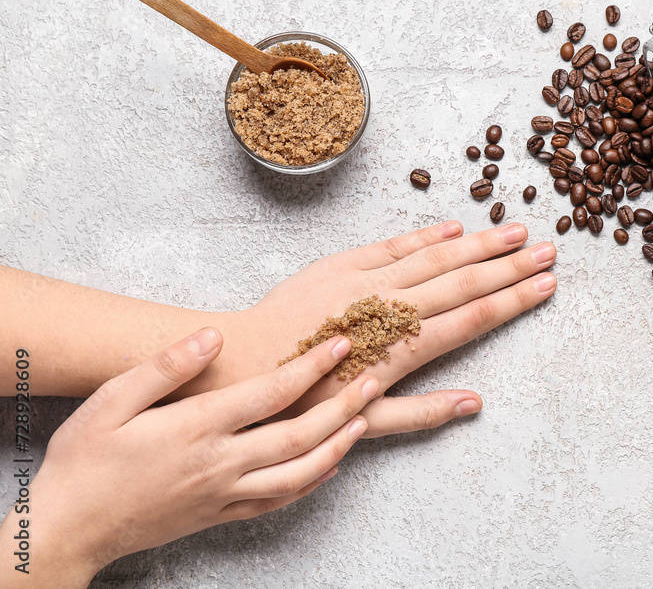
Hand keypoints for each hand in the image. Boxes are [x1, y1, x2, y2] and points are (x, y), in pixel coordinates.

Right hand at [0, 328, 380, 586]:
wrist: (69, 528)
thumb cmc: (84, 460)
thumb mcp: (111, 401)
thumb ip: (166, 366)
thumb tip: (214, 336)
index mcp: (197, 428)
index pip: (271, 392)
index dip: (311, 366)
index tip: (341, 344)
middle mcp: (220, 463)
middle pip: (299, 434)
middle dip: (342, 404)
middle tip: (373, 378)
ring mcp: (224, 493)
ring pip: (299, 472)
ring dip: (338, 445)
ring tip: (364, 419)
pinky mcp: (221, 515)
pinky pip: (278, 501)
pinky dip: (310, 483)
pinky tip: (328, 467)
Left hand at [203, 221, 556, 427]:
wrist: (241, 364)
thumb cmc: (301, 402)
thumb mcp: (362, 421)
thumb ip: (422, 413)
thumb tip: (475, 404)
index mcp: (400, 349)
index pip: (471, 319)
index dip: (512, 300)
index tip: (546, 285)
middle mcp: (390, 308)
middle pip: (463, 281)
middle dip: (510, 265)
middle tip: (550, 249)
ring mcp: (365, 281)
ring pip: (434, 256)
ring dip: (479, 243)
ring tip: (515, 230)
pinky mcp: (339, 265)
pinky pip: (391, 245)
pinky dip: (424, 235)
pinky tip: (453, 227)